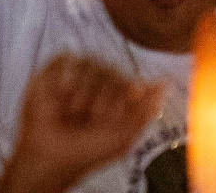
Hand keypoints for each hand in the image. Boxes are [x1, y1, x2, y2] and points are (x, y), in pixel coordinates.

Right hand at [0, 54, 160, 192]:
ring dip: (84, 93)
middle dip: (103, 99)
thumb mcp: (123, 137)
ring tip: (73, 112)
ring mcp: (74, 76)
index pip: (129, 80)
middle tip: (92, 118)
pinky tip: (63, 96)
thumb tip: (162, 83)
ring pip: (91, 65)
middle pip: (111, 71)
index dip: (126, 95)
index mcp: (115, 98)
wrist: (53, 155)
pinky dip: (66, 79)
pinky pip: (67, 60)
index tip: (119, 111)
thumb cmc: (87, 152)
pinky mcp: (52, 71)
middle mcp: (96, 85)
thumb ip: (143, 110)